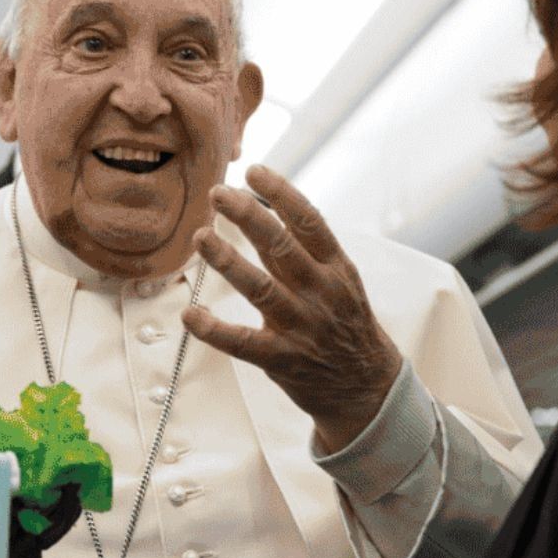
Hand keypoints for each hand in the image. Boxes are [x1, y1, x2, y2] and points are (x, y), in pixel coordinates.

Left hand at [183, 165, 402, 451]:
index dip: (280, 193)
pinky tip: (190, 314)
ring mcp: (303, 327)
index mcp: (337, 267)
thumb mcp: (338, 280)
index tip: (253, 170)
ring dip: (228, 261)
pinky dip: (214, 329)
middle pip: (282, 246)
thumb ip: (304, 250)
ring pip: (261, 288)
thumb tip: (261, 206)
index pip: (310, 221)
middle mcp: (321, 292)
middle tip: (217, 193)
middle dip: (248, 216)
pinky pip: (243, 342)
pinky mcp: (283, 359)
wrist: (367, 387)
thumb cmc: (343, 323)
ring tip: (200, 237)